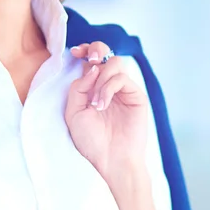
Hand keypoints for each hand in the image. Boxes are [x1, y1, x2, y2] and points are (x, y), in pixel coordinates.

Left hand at [65, 42, 148, 186]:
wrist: (110, 160)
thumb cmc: (92, 141)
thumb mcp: (74, 113)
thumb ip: (78, 88)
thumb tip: (91, 67)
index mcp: (93, 86)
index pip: (91, 59)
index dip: (84, 49)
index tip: (75, 52)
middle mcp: (109, 84)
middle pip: (106, 52)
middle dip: (95, 49)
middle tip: (89, 60)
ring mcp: (124, 89)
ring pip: (115, 63)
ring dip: (101, 78)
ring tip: (95, 102)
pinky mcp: (136, 96)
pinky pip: (122, 79)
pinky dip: (108, 88)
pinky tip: (102, 105)